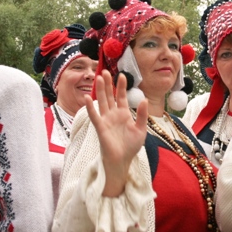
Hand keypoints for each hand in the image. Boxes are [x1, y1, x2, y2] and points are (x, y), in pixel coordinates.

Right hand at [84, 71, 148, 196]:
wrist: (122, 160)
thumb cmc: (131, 146)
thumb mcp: (141, 129)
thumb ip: (142, 115)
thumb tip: (143, 100)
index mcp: (123, 114)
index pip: (121, 97)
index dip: (121, 86)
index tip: (122, 75)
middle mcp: (113, 115)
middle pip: (109, 96)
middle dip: (108, 84)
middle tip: (105, 71)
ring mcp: (106, 120)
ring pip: (102, 102)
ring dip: (100, 91)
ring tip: (98, 78)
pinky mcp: (100, 128)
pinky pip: (94, 116)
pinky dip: (90, 107)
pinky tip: (88, 97)